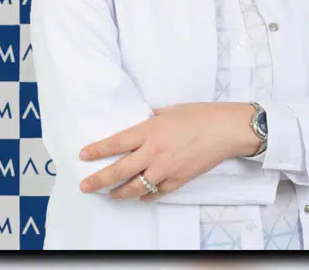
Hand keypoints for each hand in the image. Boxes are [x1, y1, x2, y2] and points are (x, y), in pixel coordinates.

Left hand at [77, 102, 257, 200]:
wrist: (225, 130)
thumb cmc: (199, 115)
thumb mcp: (169, 111)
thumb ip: (151, 121)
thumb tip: (139, 124)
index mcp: (150, 130)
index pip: (116, 143)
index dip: (97, 150)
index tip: (83, 155)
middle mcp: (154, 152)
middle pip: (120, 170)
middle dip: (99, 180)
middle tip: (85, 186)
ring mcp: (166, 169)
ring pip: (136, 187)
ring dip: (120, 193)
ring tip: (110, 195)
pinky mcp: (179, 180)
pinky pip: (157, 193)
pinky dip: (146, 196)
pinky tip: (140, 197)